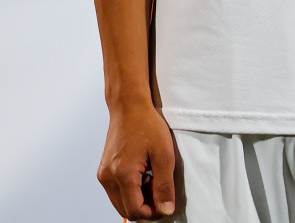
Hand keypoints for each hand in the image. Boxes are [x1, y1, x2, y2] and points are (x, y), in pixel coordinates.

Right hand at [98, 102, 177, 218]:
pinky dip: (131, 190)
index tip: (166, 205)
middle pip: (125, 210)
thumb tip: (166, 210)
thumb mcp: (164, 155)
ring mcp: (103, 174)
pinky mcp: (104, 170)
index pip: (134, 210)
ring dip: (138, 199)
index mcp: (122, 175)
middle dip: (145, 207)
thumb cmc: (147, 125)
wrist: (129, 107)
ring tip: (153, 180)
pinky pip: (117, 191)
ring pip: (120, 202)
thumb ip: (164, 185)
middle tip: (162, 193)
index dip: (152, 213)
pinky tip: (144, 175)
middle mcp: (107, 178)